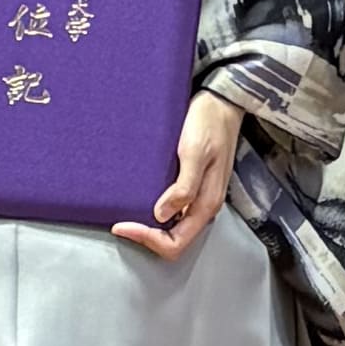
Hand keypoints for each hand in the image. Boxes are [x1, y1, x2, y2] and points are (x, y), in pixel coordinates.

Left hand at [127, 87, 245, 261]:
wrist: (222, 103)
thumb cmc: (209, 123)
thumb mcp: (194, 152)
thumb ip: (184, 187)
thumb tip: (162, 215)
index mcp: (206, 203)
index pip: (175, 242)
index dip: (148, 239)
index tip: (124, 225)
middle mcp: (204, 206)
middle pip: (174, 240)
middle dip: (147, 238)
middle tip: (122, 223)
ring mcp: (200, 197)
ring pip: (174, 229)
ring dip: (150, 227)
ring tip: (128, 213)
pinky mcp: (195, 186)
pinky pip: (175, 212)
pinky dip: (156, 213)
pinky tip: (142, 200)